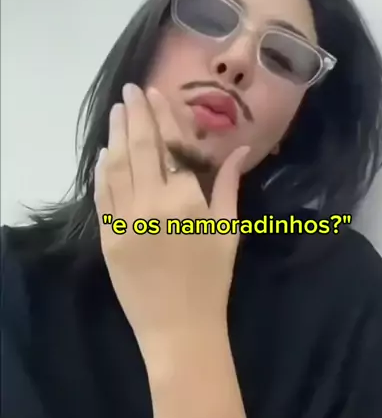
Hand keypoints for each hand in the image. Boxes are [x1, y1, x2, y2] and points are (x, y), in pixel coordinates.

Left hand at [94, 83, 248, 345]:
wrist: (179, 327)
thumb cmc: (212, 278)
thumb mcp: (228, 228)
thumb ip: (229, 184)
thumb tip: (241, 147)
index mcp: (186, 199)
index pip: (172, 146)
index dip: (163, 116)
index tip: (154, 92)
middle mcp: (151, 203)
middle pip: (140, 148)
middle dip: (135, 114)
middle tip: (130, 90)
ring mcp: (125, 220)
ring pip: (117, 167)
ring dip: (116, 135)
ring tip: (117, 110)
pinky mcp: (108, 237)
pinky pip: (103, 196)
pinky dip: (103, 171)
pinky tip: (104, 153)